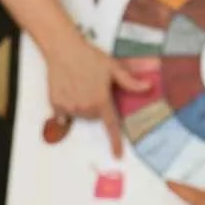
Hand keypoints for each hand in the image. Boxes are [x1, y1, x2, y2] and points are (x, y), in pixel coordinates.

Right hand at [45, 36, 148, 157]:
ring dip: (82, 104)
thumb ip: (130, 82)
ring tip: (79, 84)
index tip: (118, 155)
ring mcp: (69, 107)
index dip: (116, 142)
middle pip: (95, 116)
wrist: (63, 49)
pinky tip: (67, 89)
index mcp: (102, 101)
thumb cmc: (90, 57)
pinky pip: (63, 112)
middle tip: (92, 86)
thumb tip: (149, 87)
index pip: (111, 127)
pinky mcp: (55, 104)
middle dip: (97, 104)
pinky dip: (66, 105)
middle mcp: (86, 108)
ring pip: (81, 114)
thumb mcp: (114, 68)